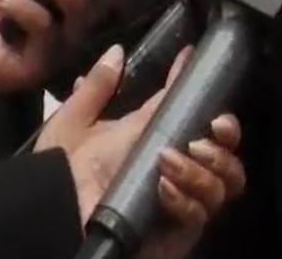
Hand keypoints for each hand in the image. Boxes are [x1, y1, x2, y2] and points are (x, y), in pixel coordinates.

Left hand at [38, 47, 246, 258]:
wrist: (51, 219)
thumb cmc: (60, 173)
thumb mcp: (74, 123)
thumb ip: (97, 87)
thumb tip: (117, 50)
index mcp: (156, 139)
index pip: (195, 113)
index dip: (206, 91)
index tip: (202, 69)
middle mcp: (179, 169)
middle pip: (228, 152)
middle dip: (229, 136)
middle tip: (212, 127)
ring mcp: (183, 201)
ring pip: (225, 183)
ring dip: (204, 168)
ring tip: (171, 159)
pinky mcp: (179, 231)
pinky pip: (201, 214)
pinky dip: (187, 198)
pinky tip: (163, 188)